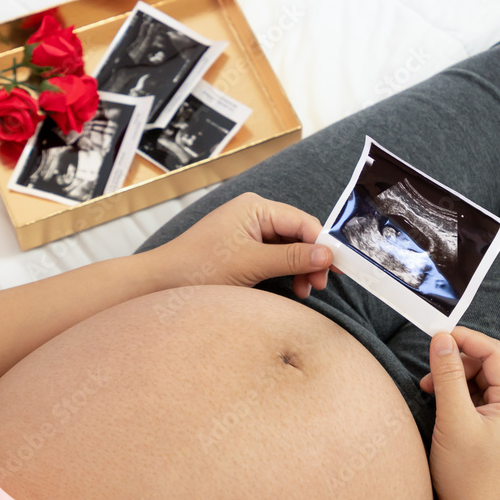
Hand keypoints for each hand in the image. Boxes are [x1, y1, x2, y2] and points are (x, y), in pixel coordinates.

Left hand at [150, 192, 335, 297]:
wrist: (162, 284)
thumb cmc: (198, 268)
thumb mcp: (250, 263)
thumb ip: (291, 259)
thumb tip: (327, 255)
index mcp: (256, 207)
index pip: (303, 222)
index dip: (323, 245)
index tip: (338, 268)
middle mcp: (255, 215)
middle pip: (299, 235)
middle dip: (312, 260)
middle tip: (319, 285)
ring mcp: (250, 233)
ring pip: (290, 250)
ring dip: (301, 270)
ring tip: (305, 292)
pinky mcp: (245, 251)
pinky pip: (276, 259)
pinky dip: (287, 274)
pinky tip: (293, 289)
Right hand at [419, 327, 499, 499]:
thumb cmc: (467, 475)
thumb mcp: (454, 419)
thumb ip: (447, 375)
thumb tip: (442, 339)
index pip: (494, 354)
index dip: (466, 339)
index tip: (438, 334)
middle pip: (487, 366)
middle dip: (456, 362)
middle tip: (429, 372)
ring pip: (479, 383)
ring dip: (453, 379)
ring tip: (429, 390)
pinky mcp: (493, 432)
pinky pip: (476, 401)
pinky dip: (456, 396)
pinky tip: (439, 403)